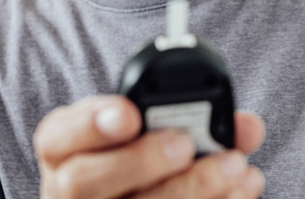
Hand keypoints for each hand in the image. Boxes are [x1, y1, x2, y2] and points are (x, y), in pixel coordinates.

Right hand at [34, 95, 265, 198]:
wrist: (128, 194)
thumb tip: (248, 126)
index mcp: (62, 150)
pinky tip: (240, 192)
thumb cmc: (141, 158)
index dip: (92, 124)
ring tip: (235, 167)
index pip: (56, 136)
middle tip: (184, 145)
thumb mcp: (147, 128)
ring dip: (190, 190)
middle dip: (139, 161)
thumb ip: (189, 116)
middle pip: (84, 182)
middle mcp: (66, 193)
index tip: (131, 113)